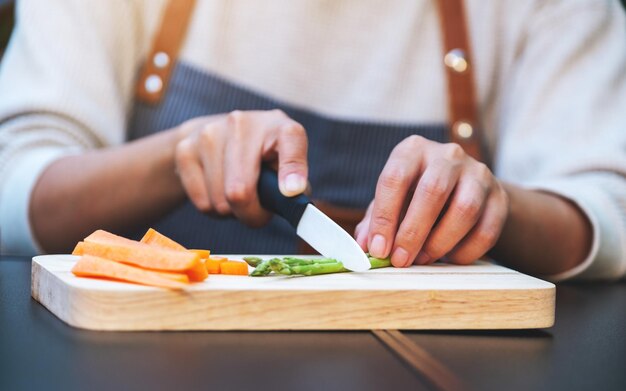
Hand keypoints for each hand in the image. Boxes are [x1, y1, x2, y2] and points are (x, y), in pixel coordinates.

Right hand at [173, 110, 307, 225]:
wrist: (215, 134)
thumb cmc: (260, 156)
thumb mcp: (284, 164)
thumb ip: (295, 187)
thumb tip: (291, 196)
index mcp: (278, 126)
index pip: (290, 140)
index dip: (292, 169)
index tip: (291, 191)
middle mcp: (243, 123)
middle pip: (240, 191)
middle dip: (251, 214)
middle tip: (256, 213)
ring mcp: (210, 133)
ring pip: (219, 202)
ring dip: (230, 211)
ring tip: (236, 194)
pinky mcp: (185, 149)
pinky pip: (201, 202)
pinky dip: (212, 209)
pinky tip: (218, 190)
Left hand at [354, 135, 509, 266]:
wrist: (464, 190)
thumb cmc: (416, 196)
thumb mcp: (392, 201)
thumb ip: (376, 220)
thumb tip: (366, 245)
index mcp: (413, 150)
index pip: (395, 178)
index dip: (385, 217)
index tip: (379, 249)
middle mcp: (447, 155)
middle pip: (432, 191)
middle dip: (414, 232)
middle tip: (401, 261)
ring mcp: (478, 173)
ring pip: (464, 209)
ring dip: (440, 242)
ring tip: (423, 260)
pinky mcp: (499, 197)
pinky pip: (486, 229)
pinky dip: (466, 251)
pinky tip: (449, 259)